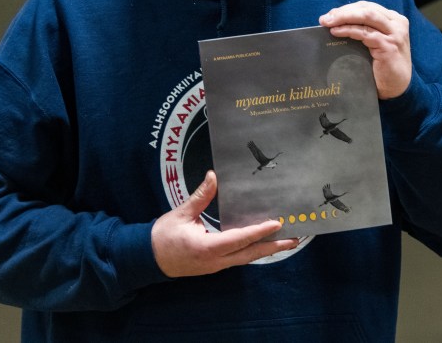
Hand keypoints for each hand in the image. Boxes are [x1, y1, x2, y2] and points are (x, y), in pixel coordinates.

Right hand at [151, 171, 297, 276]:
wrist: (146, 259)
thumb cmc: (163, 236)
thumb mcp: (181, 213)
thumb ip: (200, 196)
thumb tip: (213, 176)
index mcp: (207, 247)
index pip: (239, 239)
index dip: (259, 231)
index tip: (277, 223)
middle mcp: (215, 261)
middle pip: (250, 254)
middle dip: (273, 247)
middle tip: (295, 239)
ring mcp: (216, 266)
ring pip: (246, 258)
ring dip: (266, 250)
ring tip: (286, 242)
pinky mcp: (214, 265)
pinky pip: (238, 259)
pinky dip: (253, 251)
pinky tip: (263, 245)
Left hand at [319, 1, 411, 98]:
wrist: (396, 88)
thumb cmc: (382, 65)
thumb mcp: (375, 42)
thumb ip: (365, 29)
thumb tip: (335, 21)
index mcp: (394, 20)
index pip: (367, 7)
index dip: (347, 8)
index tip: (330, 14)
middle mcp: (397, 23)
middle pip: (366, 9)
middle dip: (343, 11)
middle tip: (324, 18)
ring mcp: (395, 34)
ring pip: (366, 16)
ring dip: (344, 18)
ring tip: (327, 23)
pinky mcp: (389, 46)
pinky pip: (365, 33)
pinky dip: (348, 30)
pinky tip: (336, 32)